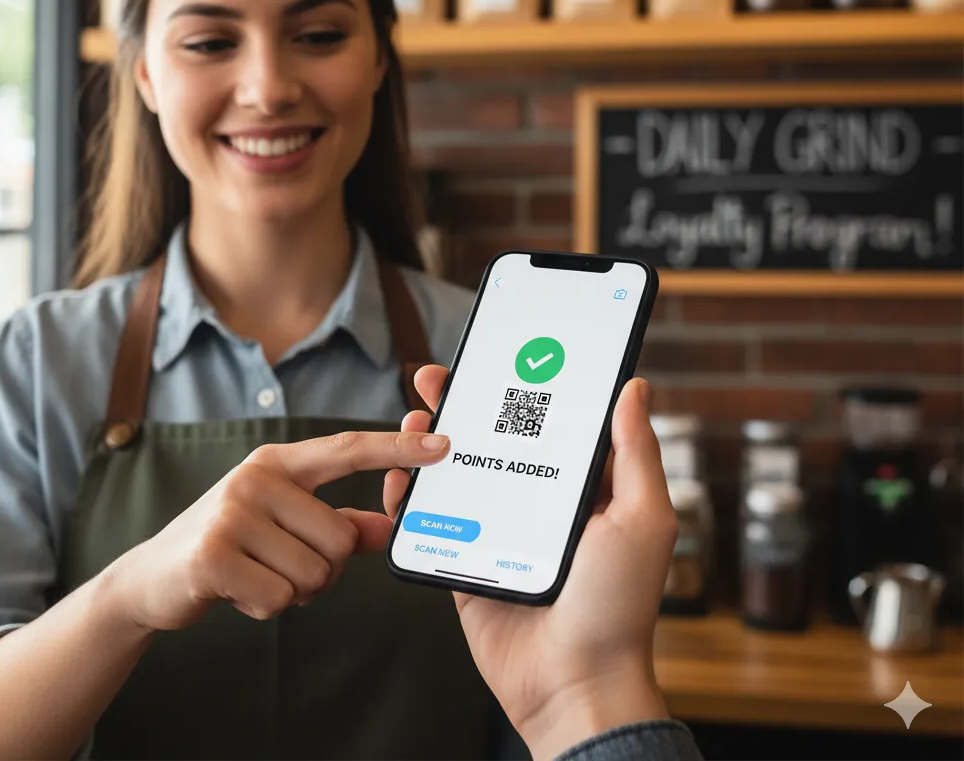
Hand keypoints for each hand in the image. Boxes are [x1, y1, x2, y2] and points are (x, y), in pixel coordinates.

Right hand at [112, 429, 448, 631]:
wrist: (151, 578)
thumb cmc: (230, 544)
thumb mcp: (284, 524)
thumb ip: (339, 522)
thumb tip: (388, 528)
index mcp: (278, 463)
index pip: (346, 450)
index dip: (396, 448)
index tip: (442, 446)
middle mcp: (256, 478)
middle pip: (341, 537)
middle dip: (324, 568)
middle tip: (284, 567)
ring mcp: (232, 512)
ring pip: (315, 571)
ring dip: (295, 589)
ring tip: (259, 575)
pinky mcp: (213, 553)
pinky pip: (281, 596)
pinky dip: (267, 607)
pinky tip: (239, 591)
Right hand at [384, 369, 675, 760]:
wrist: (573, 686)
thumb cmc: (618, 606)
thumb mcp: (641, 519)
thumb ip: (635, 453)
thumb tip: (634, 387)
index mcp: (582, 489)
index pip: (550, 423)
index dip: (525, 386)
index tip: (502, 354)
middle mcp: (539, 503)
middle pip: (496, 440)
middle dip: (466, 404)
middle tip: (437, 375)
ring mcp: (500, 530)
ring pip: (460, 473)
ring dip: (433, 441)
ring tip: (414, 414)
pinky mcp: (467, 560)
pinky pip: (435, 520)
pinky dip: (412, 496)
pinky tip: (400, 474)